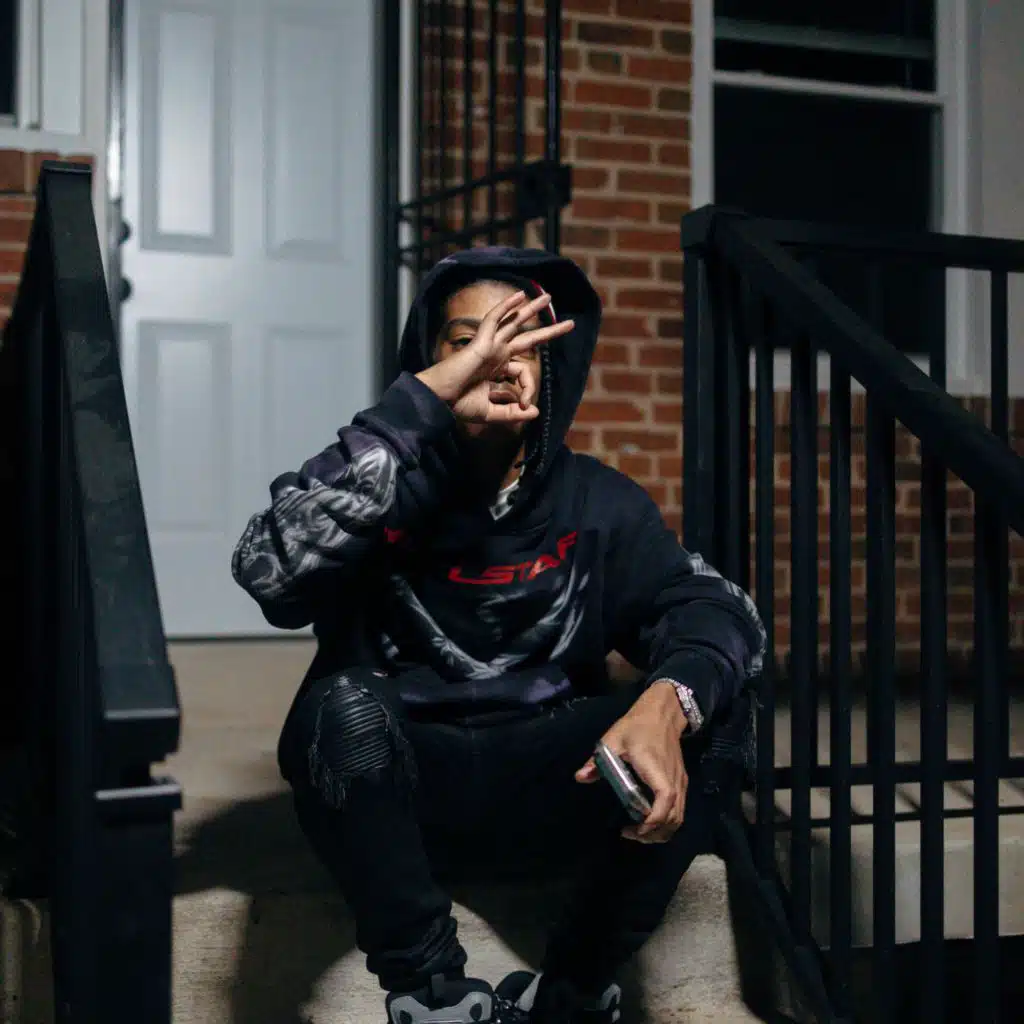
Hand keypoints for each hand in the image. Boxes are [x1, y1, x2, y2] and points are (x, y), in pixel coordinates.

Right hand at [416, 290, 573, 423]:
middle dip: (548, 331)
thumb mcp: (490, 413)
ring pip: (513, 322)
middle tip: (569, 325)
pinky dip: (506, 307)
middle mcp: (495, 354)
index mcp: (496, 369)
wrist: (439, 400)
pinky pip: (494, 319)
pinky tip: (520, 296)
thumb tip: (535, 412)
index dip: (528, 389)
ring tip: (547, 297)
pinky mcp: (481, 342)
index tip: (523, 406)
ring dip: (531, 309)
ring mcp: (489, 346)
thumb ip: (512, 414)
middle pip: (526, 338)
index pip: (523, 374)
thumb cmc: (457, 405)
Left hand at [576, 682, 688, 842]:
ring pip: (678, 817)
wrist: (662, 714)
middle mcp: (673, 779)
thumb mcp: (613, 740)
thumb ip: (597, 761)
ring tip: (639, 832)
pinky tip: (648, 821)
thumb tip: (580, 777)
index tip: (633, 829)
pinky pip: (679, 810)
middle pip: (674, 817)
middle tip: (630, 834)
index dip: (653, 820)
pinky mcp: (681, 782)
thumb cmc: (637, 727)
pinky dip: (666, 822)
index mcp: (656, 770)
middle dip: (653, 833)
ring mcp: (680, 782)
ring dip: (661, 831)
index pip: (665, 799)